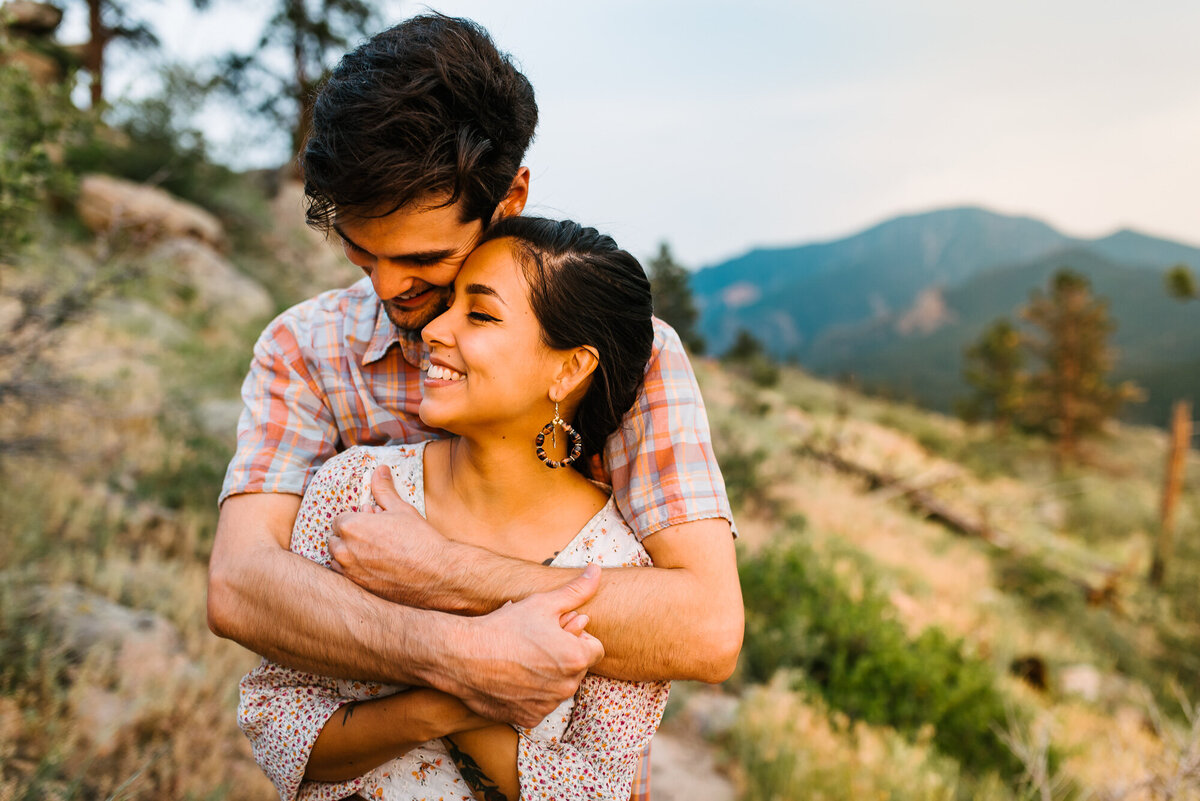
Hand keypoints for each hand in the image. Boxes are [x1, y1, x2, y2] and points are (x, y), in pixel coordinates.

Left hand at [328, 464, 450, 605]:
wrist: (435, 573)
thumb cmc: (418, 539)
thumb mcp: (401, 509)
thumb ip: (384, 490)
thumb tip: (380, 470)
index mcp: (351, 526)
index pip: (339, 519)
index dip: (356, 519)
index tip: (370, 522)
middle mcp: (344, 550)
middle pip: (335, 539)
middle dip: (349, 536)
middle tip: (373, 536)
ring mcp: (350, 571)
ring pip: (338, 559)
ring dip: (349, 554)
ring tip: (374, 552)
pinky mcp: (359, 588)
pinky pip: (347, 576)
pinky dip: (355, 571)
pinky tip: (376, 567)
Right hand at [448, 564, 604, 727]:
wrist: (463, 655)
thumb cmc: (504, 627)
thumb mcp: (543, 603)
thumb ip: (576, 590)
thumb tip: (597, 570)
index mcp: (576, 658)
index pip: (595, 648)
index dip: (577, 637)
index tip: (556, 631)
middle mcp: (566, 687)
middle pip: (577, 668)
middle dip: (564, 655)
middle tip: (537, 642)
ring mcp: (547, 706)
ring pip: (559, 687)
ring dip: (549, 676)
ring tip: (523, 658)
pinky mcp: (529, 719)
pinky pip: (540, 705)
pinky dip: (531, 694)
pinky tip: (513, 678)